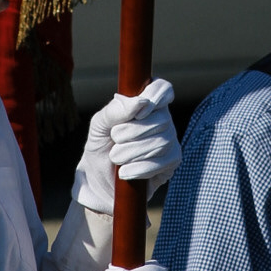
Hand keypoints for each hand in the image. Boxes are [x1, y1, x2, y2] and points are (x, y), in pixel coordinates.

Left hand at [72, 77, 180, 211]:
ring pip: (161, 142)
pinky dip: (139, 168)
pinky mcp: (172, 162)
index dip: (154, 98)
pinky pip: (163, 162)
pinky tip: (124, 173)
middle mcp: (163, 119)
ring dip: (132, 152)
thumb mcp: (99, 126)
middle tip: (115, 139)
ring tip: (116, 158)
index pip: (163, 89)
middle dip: (132, 131)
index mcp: (146, 104)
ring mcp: (170, 141)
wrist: (98, 182)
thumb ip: (114, 110)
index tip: (137, 113)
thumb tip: (139, 103)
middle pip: (161, 119)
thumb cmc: (100, 147)